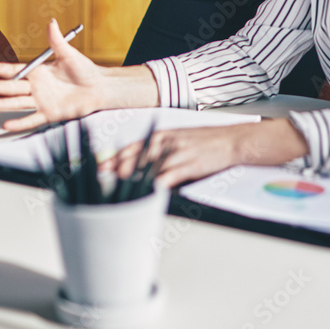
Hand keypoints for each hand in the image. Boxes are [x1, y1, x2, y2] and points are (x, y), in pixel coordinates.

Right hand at [0, 19, 158, 131]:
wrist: (99, 88)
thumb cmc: (86, 71)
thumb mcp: (69, 54)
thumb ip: (57, 41)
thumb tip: (51, 22)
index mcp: (40, 72)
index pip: (16, 70)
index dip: (1, 68)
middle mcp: (37, 87)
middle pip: (12, 87)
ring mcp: (42, 101)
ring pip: (18, 103)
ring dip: (2, 104)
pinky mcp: (49, 114)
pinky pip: (32, 119)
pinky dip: (19, 122)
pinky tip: (7, 123)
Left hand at [106, 118, 308, 188]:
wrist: (234, 141)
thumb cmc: (207, 142)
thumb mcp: (181, 139)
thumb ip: (160, 149)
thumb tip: (138, 163)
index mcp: (163, 135)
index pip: (131, 146)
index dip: (111, 158)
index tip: (96, 167)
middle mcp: (166, 142)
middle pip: (132, 156)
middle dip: (113, 170)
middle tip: (97, 180)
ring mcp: (176, 153)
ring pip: (146, 167)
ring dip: (128, 179)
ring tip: (112, 189)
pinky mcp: (188, 165)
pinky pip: (166, 177)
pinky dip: (153, 186)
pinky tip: (142, 193)